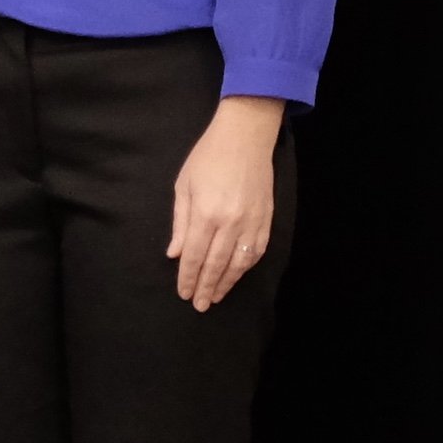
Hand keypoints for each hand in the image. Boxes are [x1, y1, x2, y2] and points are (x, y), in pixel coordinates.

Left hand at [168, 97, 283, 310]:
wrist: (245, 137)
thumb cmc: (207, 158)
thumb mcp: (184, 186)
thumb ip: (180, 223)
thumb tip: (175, 254)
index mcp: (206, 213)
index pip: (195, 256)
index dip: (188, 277)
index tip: (184, 293)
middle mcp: (230, 222)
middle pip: (216, 264)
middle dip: (206, 287)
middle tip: (199, 305)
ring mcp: (252, 221)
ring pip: (239, 263)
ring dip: (227, 283)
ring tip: (216, 296)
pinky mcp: (267, 219)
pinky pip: (256, 251)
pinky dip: (245, 267)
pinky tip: (236, 276)